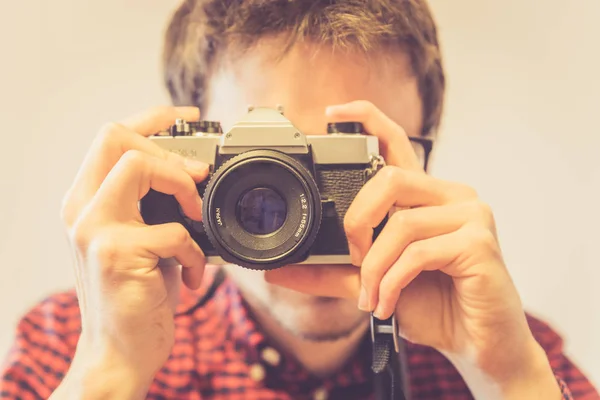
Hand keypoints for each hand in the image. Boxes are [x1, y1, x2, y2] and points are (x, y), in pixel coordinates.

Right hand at [58, 107, 207, 390]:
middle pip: (116, 137)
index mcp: (87, 201)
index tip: (188, 116)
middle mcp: (81, 209)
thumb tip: (193, 174)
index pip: (110, 135)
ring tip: (196, 221)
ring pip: (138, 166)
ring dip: (182, 189)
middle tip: (196, 180)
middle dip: (168, 152)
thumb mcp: (141, 240)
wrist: (120, 352)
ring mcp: (94, 230)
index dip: (152, 117)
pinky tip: (195, 273)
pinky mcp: (115, 254)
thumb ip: (152, 206)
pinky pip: (173, 230)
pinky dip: (196, 252)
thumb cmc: (137, 294)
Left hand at [266, 101, 561, 398]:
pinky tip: (389, 304)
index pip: (398, 143)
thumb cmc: (432, 305)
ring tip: (372, 297)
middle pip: (390, 179)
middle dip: (358, 221)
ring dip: (375, 267)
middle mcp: (452, 195)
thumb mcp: (372, 282)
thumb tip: (277, 271)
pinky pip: (418, 253)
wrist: (477, 344)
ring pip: (401, 222)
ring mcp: (471, 215)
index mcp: (427, 196)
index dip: (368, 119)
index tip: (332, 112)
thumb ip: (329, 272)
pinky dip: (393, 282)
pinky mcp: (480, 243)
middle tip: (354, 258)